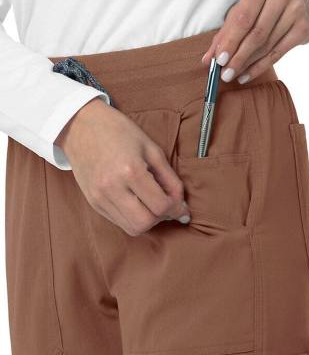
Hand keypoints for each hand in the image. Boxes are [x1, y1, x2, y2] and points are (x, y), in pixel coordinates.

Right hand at [56, 98, 189, 235]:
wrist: (81, 126)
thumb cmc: (120, 132)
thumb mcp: (152, 149)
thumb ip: (170, 179)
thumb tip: (181, 206)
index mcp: (130, 171)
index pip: (161, 206)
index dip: (176, 208)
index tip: (181, 205)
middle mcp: (112, 188)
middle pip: (145, 224)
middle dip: (161, 217)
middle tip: (167, 205)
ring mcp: (99, 198)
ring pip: (132, 228)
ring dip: (148, 221)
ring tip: (152, 203)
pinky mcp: (93, 203)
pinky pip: (119, 222)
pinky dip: (133, 218)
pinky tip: (137, 202)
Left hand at [202, 0, 308, 83]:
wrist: (298, 2)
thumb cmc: (263, 6)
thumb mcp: (241, 12)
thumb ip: (225, 33)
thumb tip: (208, 59)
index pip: (244, 18)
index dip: (231, 41)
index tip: (219, 60)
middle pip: (256, 34)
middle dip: (238, 58)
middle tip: (225, 74)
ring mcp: (295, 10)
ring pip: (266, 46)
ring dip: (247, 64)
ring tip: (234, 75)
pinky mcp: (303, 27)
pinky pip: (277, 54)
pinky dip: (259, 67)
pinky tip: (247, 75)